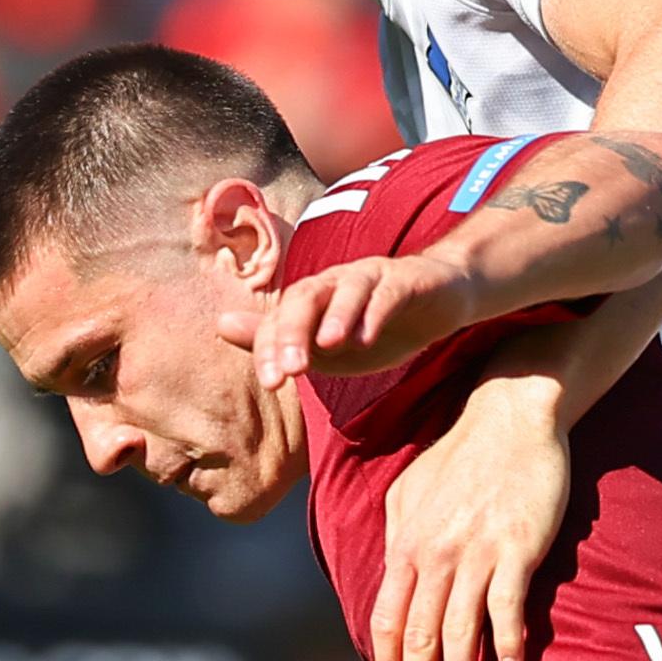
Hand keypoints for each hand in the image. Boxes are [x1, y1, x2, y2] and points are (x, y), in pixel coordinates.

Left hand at [256, 248, 476, 388]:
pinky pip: (387, 293)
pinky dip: (376, 313)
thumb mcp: (324, 344)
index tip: (272, 383)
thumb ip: (278, 338)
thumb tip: (221, 323)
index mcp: (313, 297)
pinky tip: (369, 338)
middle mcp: (336, 281)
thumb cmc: (376, 325)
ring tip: (327, 347)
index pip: (280, 320)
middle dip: (294, 333)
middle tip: (291, 371)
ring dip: (335, 317)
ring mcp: (372, 277)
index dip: (271, 348)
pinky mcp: (406, 280)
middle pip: (305, 298)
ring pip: (346, 289)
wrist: (440, 302)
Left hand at [372, 372, 568, 660]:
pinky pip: (507, 606)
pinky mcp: (517, 547)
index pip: (385, 621)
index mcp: (405, 545)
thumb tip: (388, 577)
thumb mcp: (410, 492)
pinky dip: (506, 643)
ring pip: (458, 631)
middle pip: (417, 637)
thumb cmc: (461, 454)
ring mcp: (476, 552)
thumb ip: (398, 538)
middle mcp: (434, 554)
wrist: (511, 414)